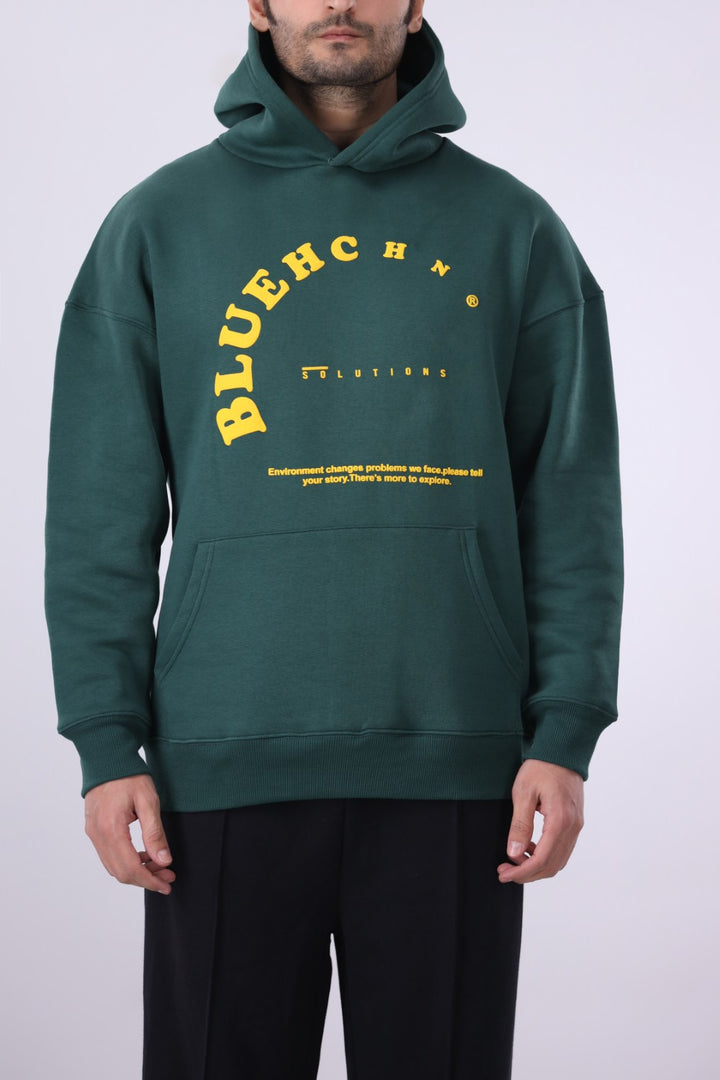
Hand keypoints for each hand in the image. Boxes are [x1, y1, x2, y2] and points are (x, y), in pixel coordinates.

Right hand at [84, 773, 175, 894]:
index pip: (130, 869)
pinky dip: (126, 861)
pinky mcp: (92, 829)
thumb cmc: (129, 775)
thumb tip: (163, 861)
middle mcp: (97, 835)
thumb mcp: (148, 801)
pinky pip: (108, 855)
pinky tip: (143, 855)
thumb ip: (155, 833)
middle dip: (146, 879)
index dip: (150, 881)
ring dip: (136, 871)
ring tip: (159, 866)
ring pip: (113, 866)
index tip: (167, 884)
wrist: (107, 757)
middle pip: (120, 872)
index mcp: (111, 829)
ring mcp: (92, 833)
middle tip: (168, 876)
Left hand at [497, 759, 583, 883]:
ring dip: (537, 866)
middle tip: (505, 871)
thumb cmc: (541, 767)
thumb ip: (520, 825)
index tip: (504, 874)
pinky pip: (562, 848)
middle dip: (527, 874)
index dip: (522, 872)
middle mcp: (573, 827)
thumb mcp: (523, 792)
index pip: (542, 859)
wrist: (562, 751)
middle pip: (552, 865)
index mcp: (560, 820)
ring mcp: (576, 825)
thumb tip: (514, 853)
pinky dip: (546, 855)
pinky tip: (529, 847)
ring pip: (559, 860)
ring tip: (514, 861)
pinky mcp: (575, 822)